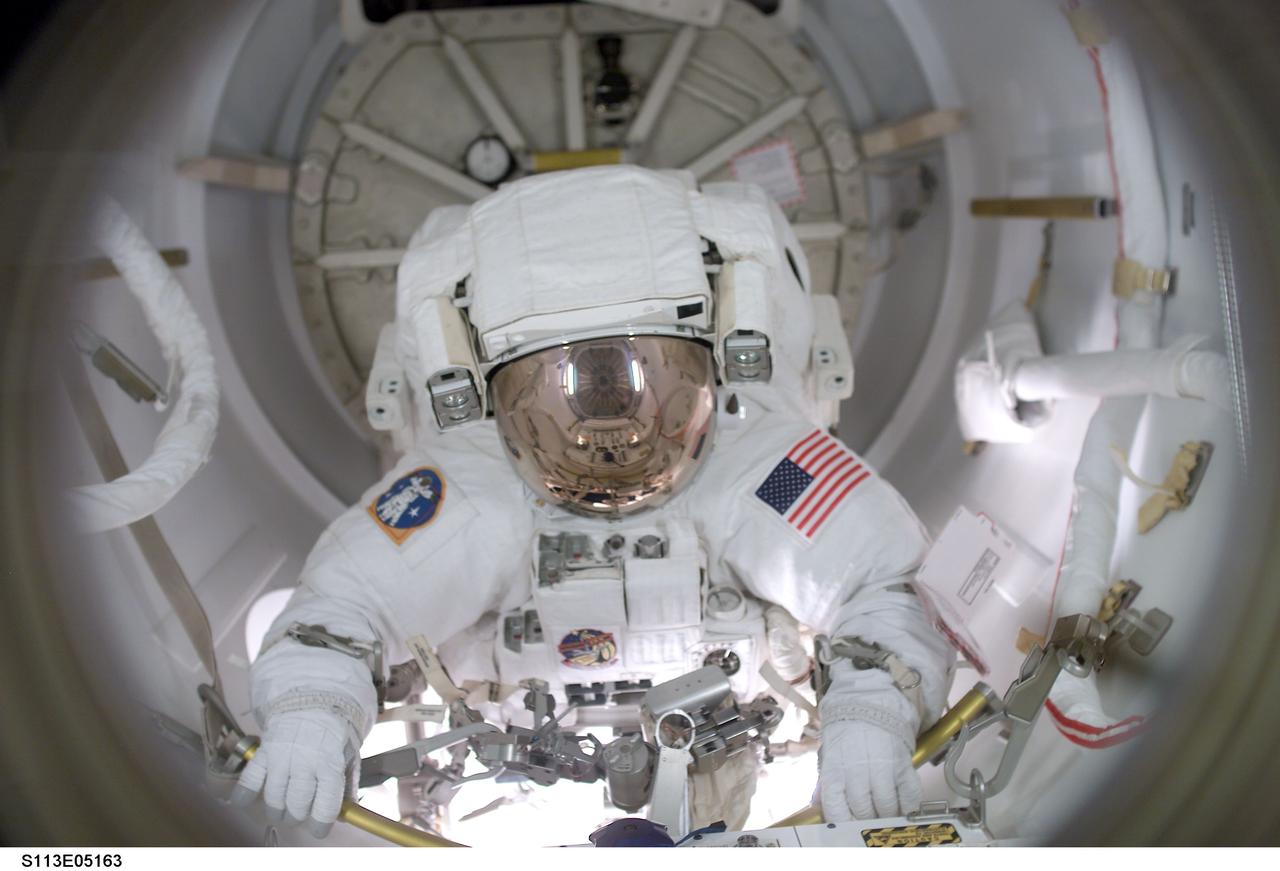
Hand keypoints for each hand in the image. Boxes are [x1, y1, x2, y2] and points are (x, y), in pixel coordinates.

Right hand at [231, 709, 359, 837]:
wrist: (313, 701)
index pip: (325, 808)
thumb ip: (346, 786)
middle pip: (297, 807)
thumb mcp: (349, 757)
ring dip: (276, 810)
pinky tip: (244, 801)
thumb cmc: (334, 733)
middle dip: (297, 817)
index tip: (318, 829)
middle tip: (299, 814)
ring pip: (274, 800)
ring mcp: (282, 757)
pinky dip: (244, 794)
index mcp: (331, 765)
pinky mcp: (264, 752)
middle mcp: (306, 762)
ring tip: (281, 808)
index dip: (320, 825)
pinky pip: (250, 779)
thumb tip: (344, 814)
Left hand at [818, 663, 920, 820]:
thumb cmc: (846, 733)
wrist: (870, 703)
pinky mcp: (903, 766)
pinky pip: (909, 798)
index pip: (836, 812)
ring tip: (885, 813)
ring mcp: (882, 770)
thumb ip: (824, 784)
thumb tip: (817, 806)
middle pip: (863, 812)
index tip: (847, 829)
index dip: (843, 825)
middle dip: (866, 820)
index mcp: (835, 771)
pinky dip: (907, 808)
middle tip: (869, 820)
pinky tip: (903, 807)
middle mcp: (857, 773)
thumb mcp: (829, 755)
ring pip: (886, 809)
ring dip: (886, 815)